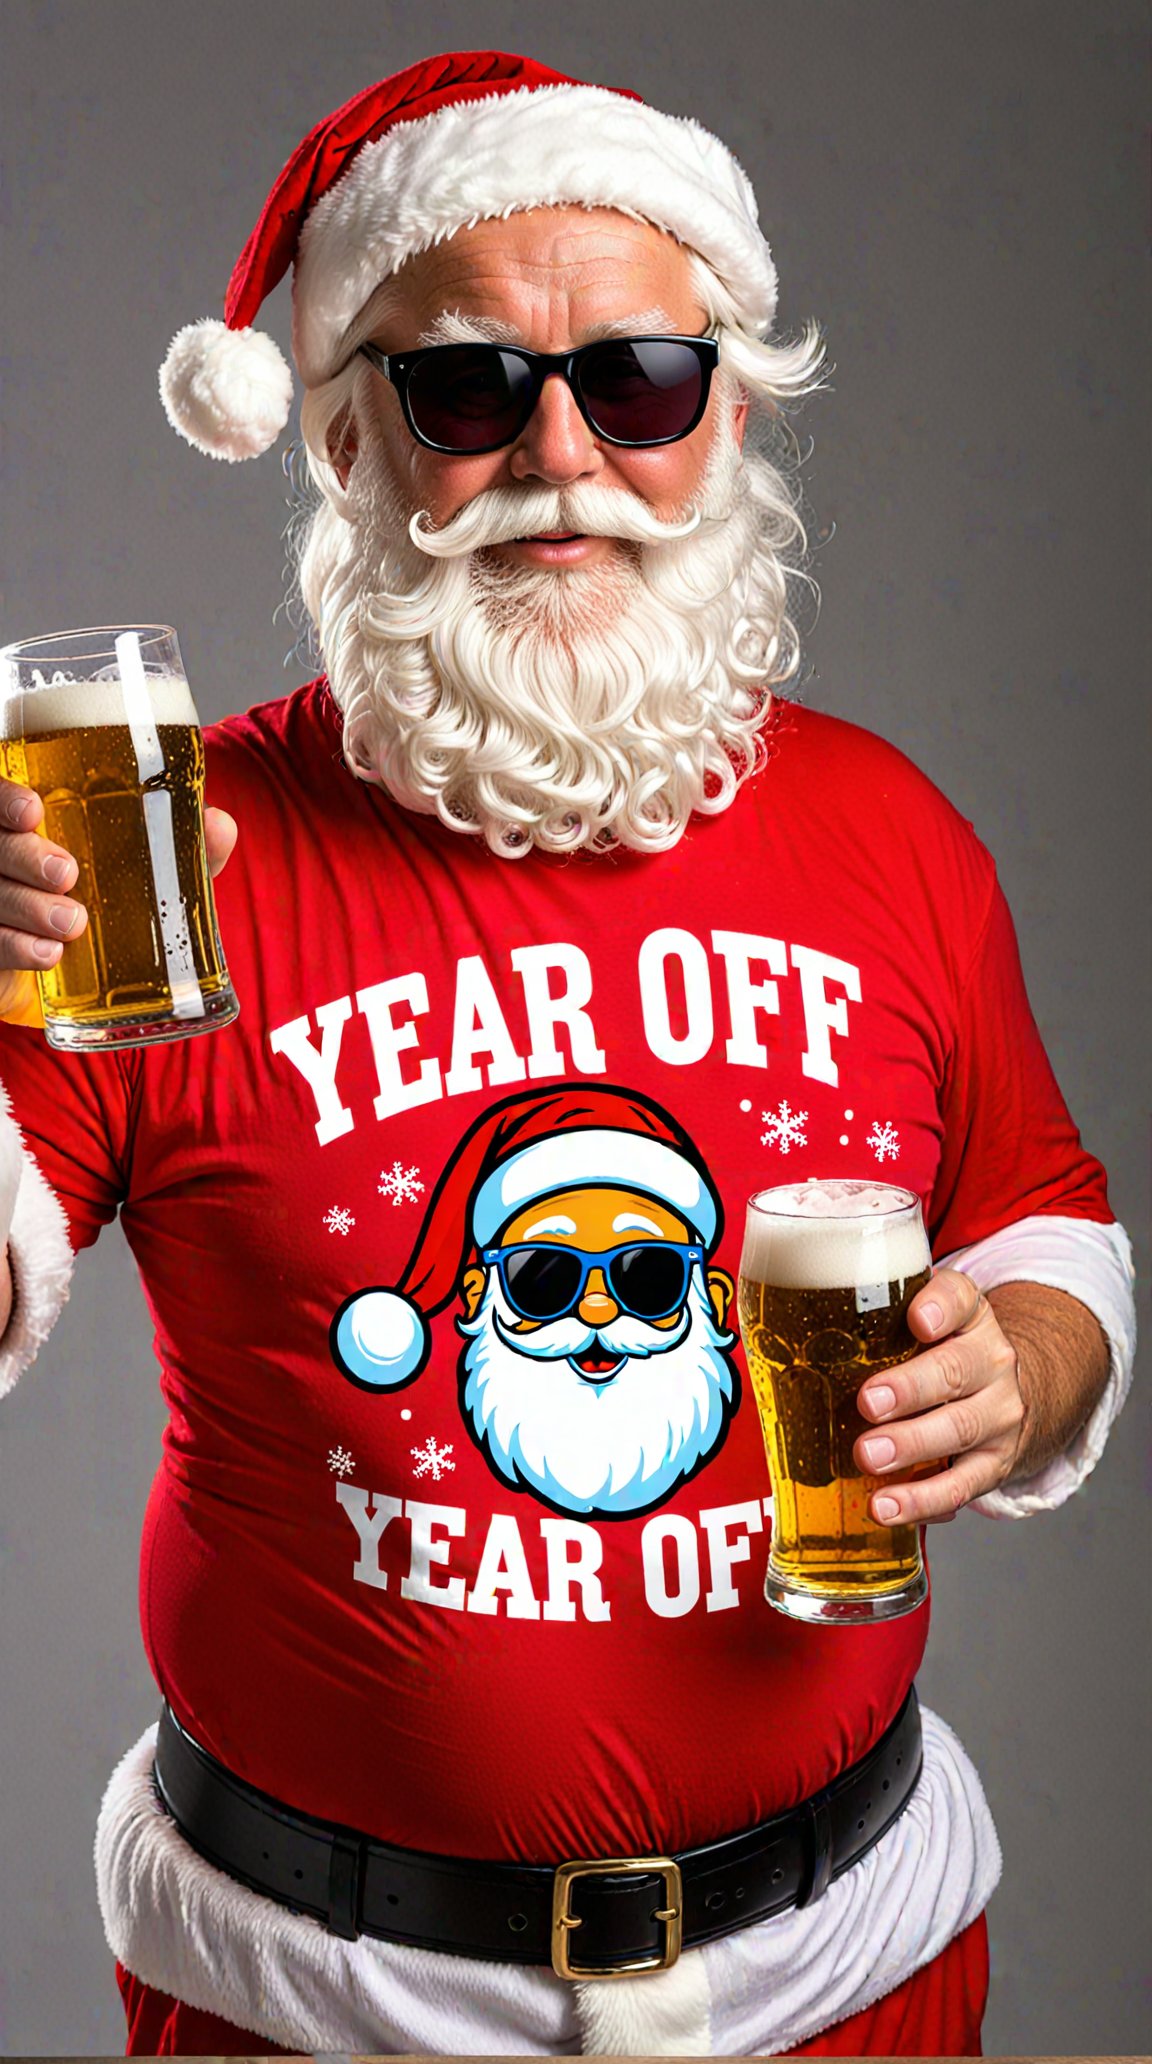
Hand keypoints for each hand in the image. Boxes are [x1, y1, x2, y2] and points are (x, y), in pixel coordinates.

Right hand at [0, 776, 237, 1018]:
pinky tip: (48, 955)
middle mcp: (2, 857)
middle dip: (24, 856)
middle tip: (66, 873)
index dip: (4, 798)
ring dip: (26, 907)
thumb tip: (219, 824)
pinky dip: (16, 948)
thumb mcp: (150, 868)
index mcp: (29, 823)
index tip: (33, 810)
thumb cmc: (113, 897)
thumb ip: (182, 844)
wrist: (86, 972)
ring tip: (70, 924)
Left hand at [853, 1269, 1025, 1522]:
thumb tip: (781, 1334)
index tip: (917, 1319)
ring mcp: (997, 1415)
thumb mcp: (921, 1323)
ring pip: (961, 1428)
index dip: (940, 1308)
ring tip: (868, 1456)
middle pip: (956, 1370)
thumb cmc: (940, 1355)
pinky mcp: (994, 1464)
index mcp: (968, 1317)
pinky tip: (886, 1505)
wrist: (1002, 1395)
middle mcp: (990, 1361)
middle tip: (868, 1403)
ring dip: (911, 1444)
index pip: (961, 1299)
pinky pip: (961, 1485)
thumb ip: (874, 1319)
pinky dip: (922, 1499)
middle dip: (910, 1388)